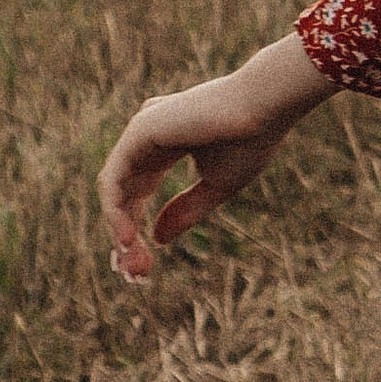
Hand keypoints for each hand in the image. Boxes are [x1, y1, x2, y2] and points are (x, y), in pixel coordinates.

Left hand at [98, 33, 335, 279]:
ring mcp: (141, 131)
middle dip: (126, 235)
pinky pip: (114, 180)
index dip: (136, 227)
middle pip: (123, 194)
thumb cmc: (251, 140)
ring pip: (114, 190)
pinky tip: (127, 239)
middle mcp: (147, 136)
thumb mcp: (217, 186)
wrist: (266, 106)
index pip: (139, 191)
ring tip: (133, 265)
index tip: (141, 265)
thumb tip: (156, 239)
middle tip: (135, 275)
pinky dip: (116, 212)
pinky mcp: (139, 131)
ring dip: (120, 230)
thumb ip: (186, 210)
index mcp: (166, 145)